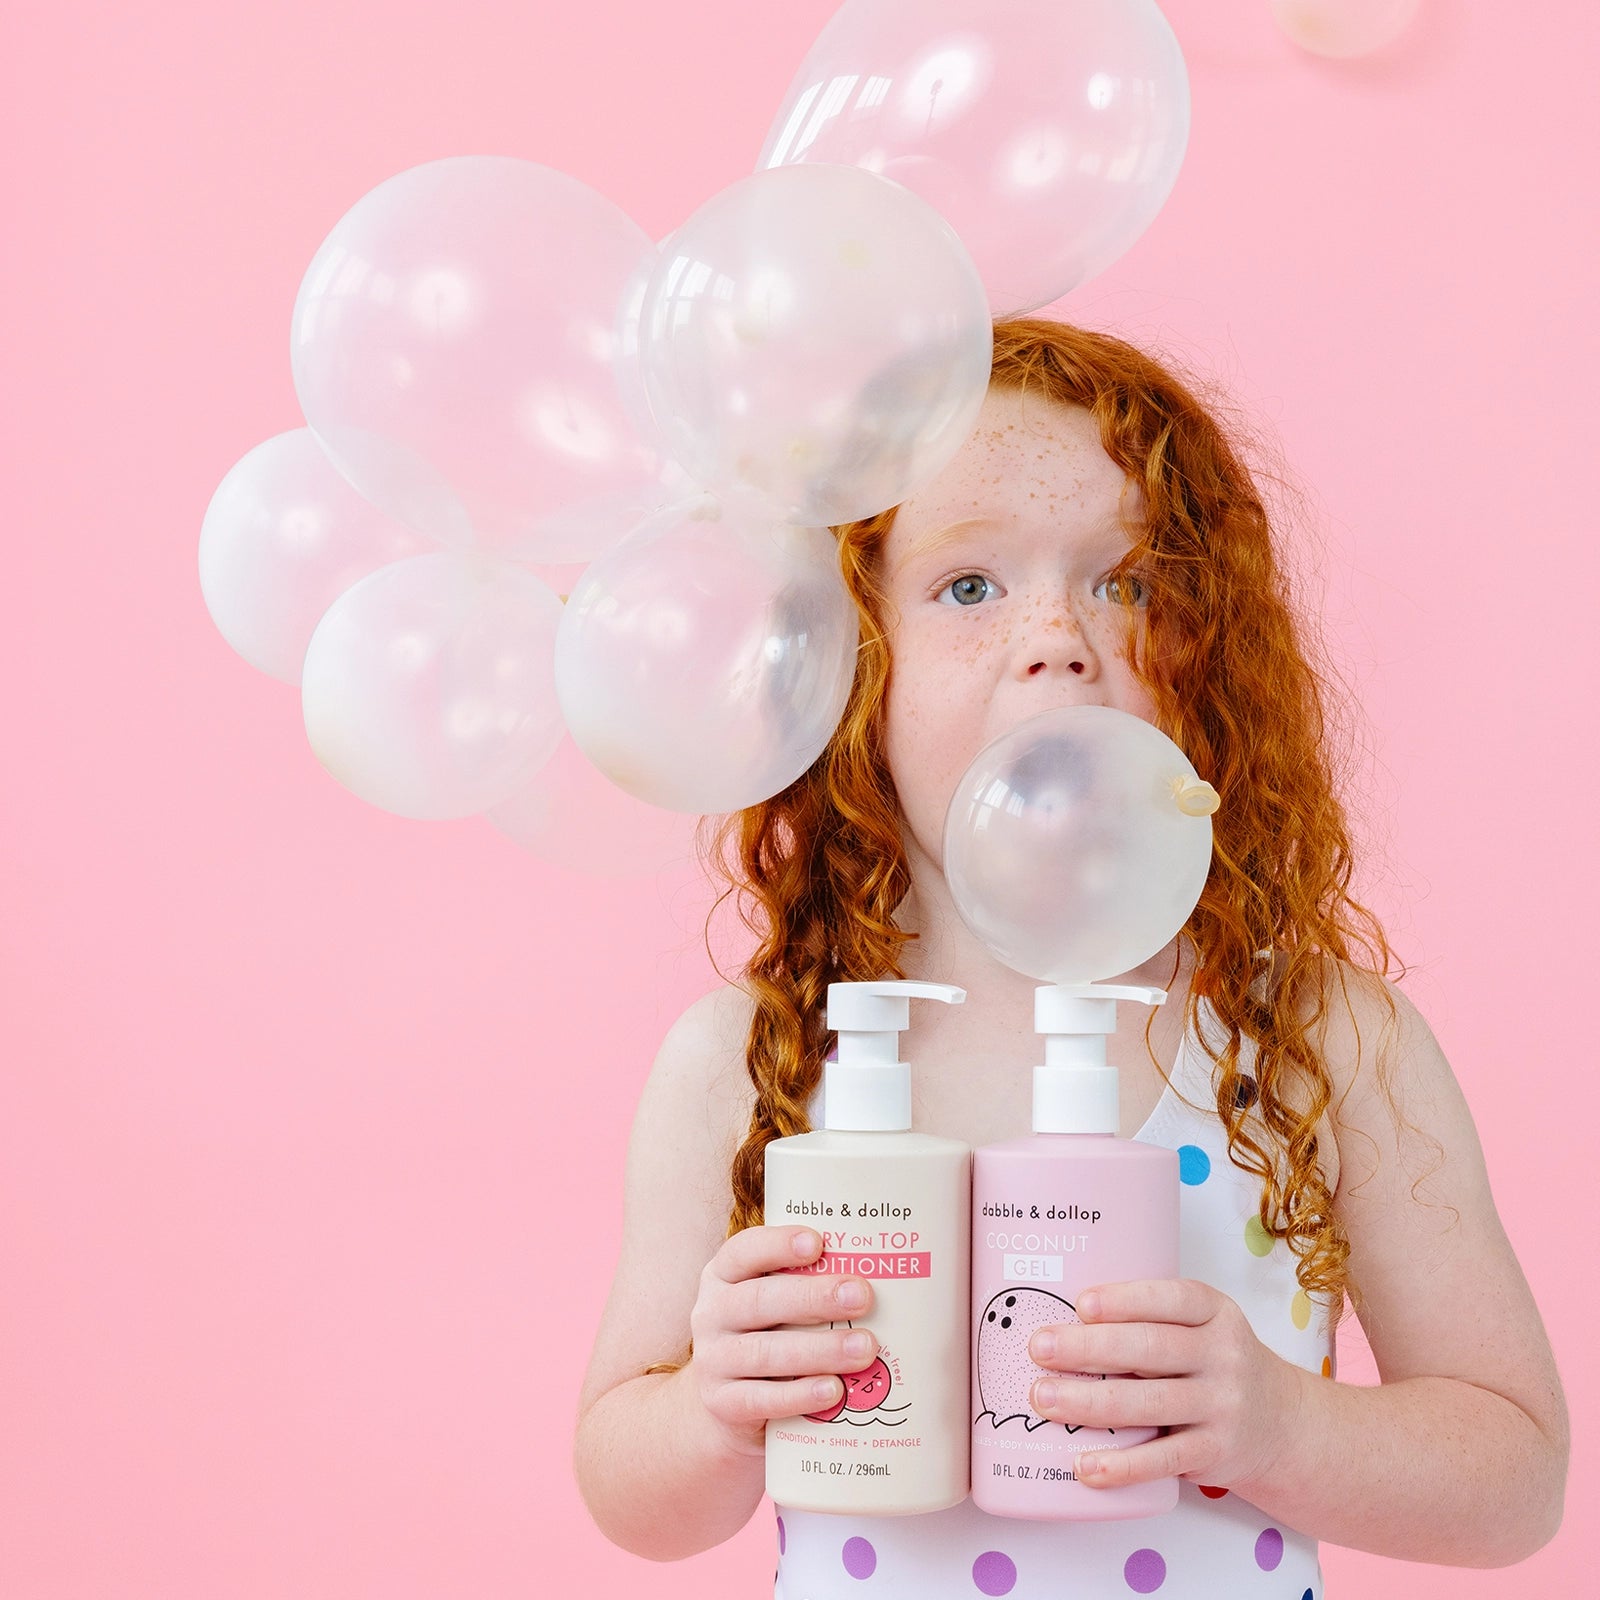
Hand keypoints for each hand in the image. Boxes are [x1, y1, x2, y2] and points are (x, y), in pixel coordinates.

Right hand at [685, 1225, 879, 1458]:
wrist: (727, 1406)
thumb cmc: (767, 1336)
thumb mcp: (775, 1304)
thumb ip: (808, 1286)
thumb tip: (885, 1274)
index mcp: (724, 1276)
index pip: (744, 1251)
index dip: (778, 1245)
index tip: (818, 1243)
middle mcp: (712, 1314)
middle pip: (760, 1300)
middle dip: (815, 1297)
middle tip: (863, 1297)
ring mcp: (713, 1361)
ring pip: (765, 1353)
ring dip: (820, 1350)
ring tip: (865, 1348)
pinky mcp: (722, 1405)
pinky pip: (762, 1399)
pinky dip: (800, 1395)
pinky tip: (834, 1391)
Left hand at [1025, 1278, 1305, 1491]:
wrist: (1283, 1424)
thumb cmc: (1214, 1363)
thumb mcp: (1202, 1326)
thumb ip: (1150, 1319)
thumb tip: (1062, 1317)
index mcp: (1215, 1312)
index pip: (1172, 1299)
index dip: (1125, 1300)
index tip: (1081, 1304)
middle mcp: (1222, 1356)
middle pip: (1150, 1349)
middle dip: (1089, 1348)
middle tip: (1039, 1348)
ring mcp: (1221, 1406)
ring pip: (1149, 1403)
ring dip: (1090, 1402)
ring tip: (1043, 1399)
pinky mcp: (1214, 1453)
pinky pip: (1163, 1460)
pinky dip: (1122, 1466)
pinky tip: (1084, 1465)